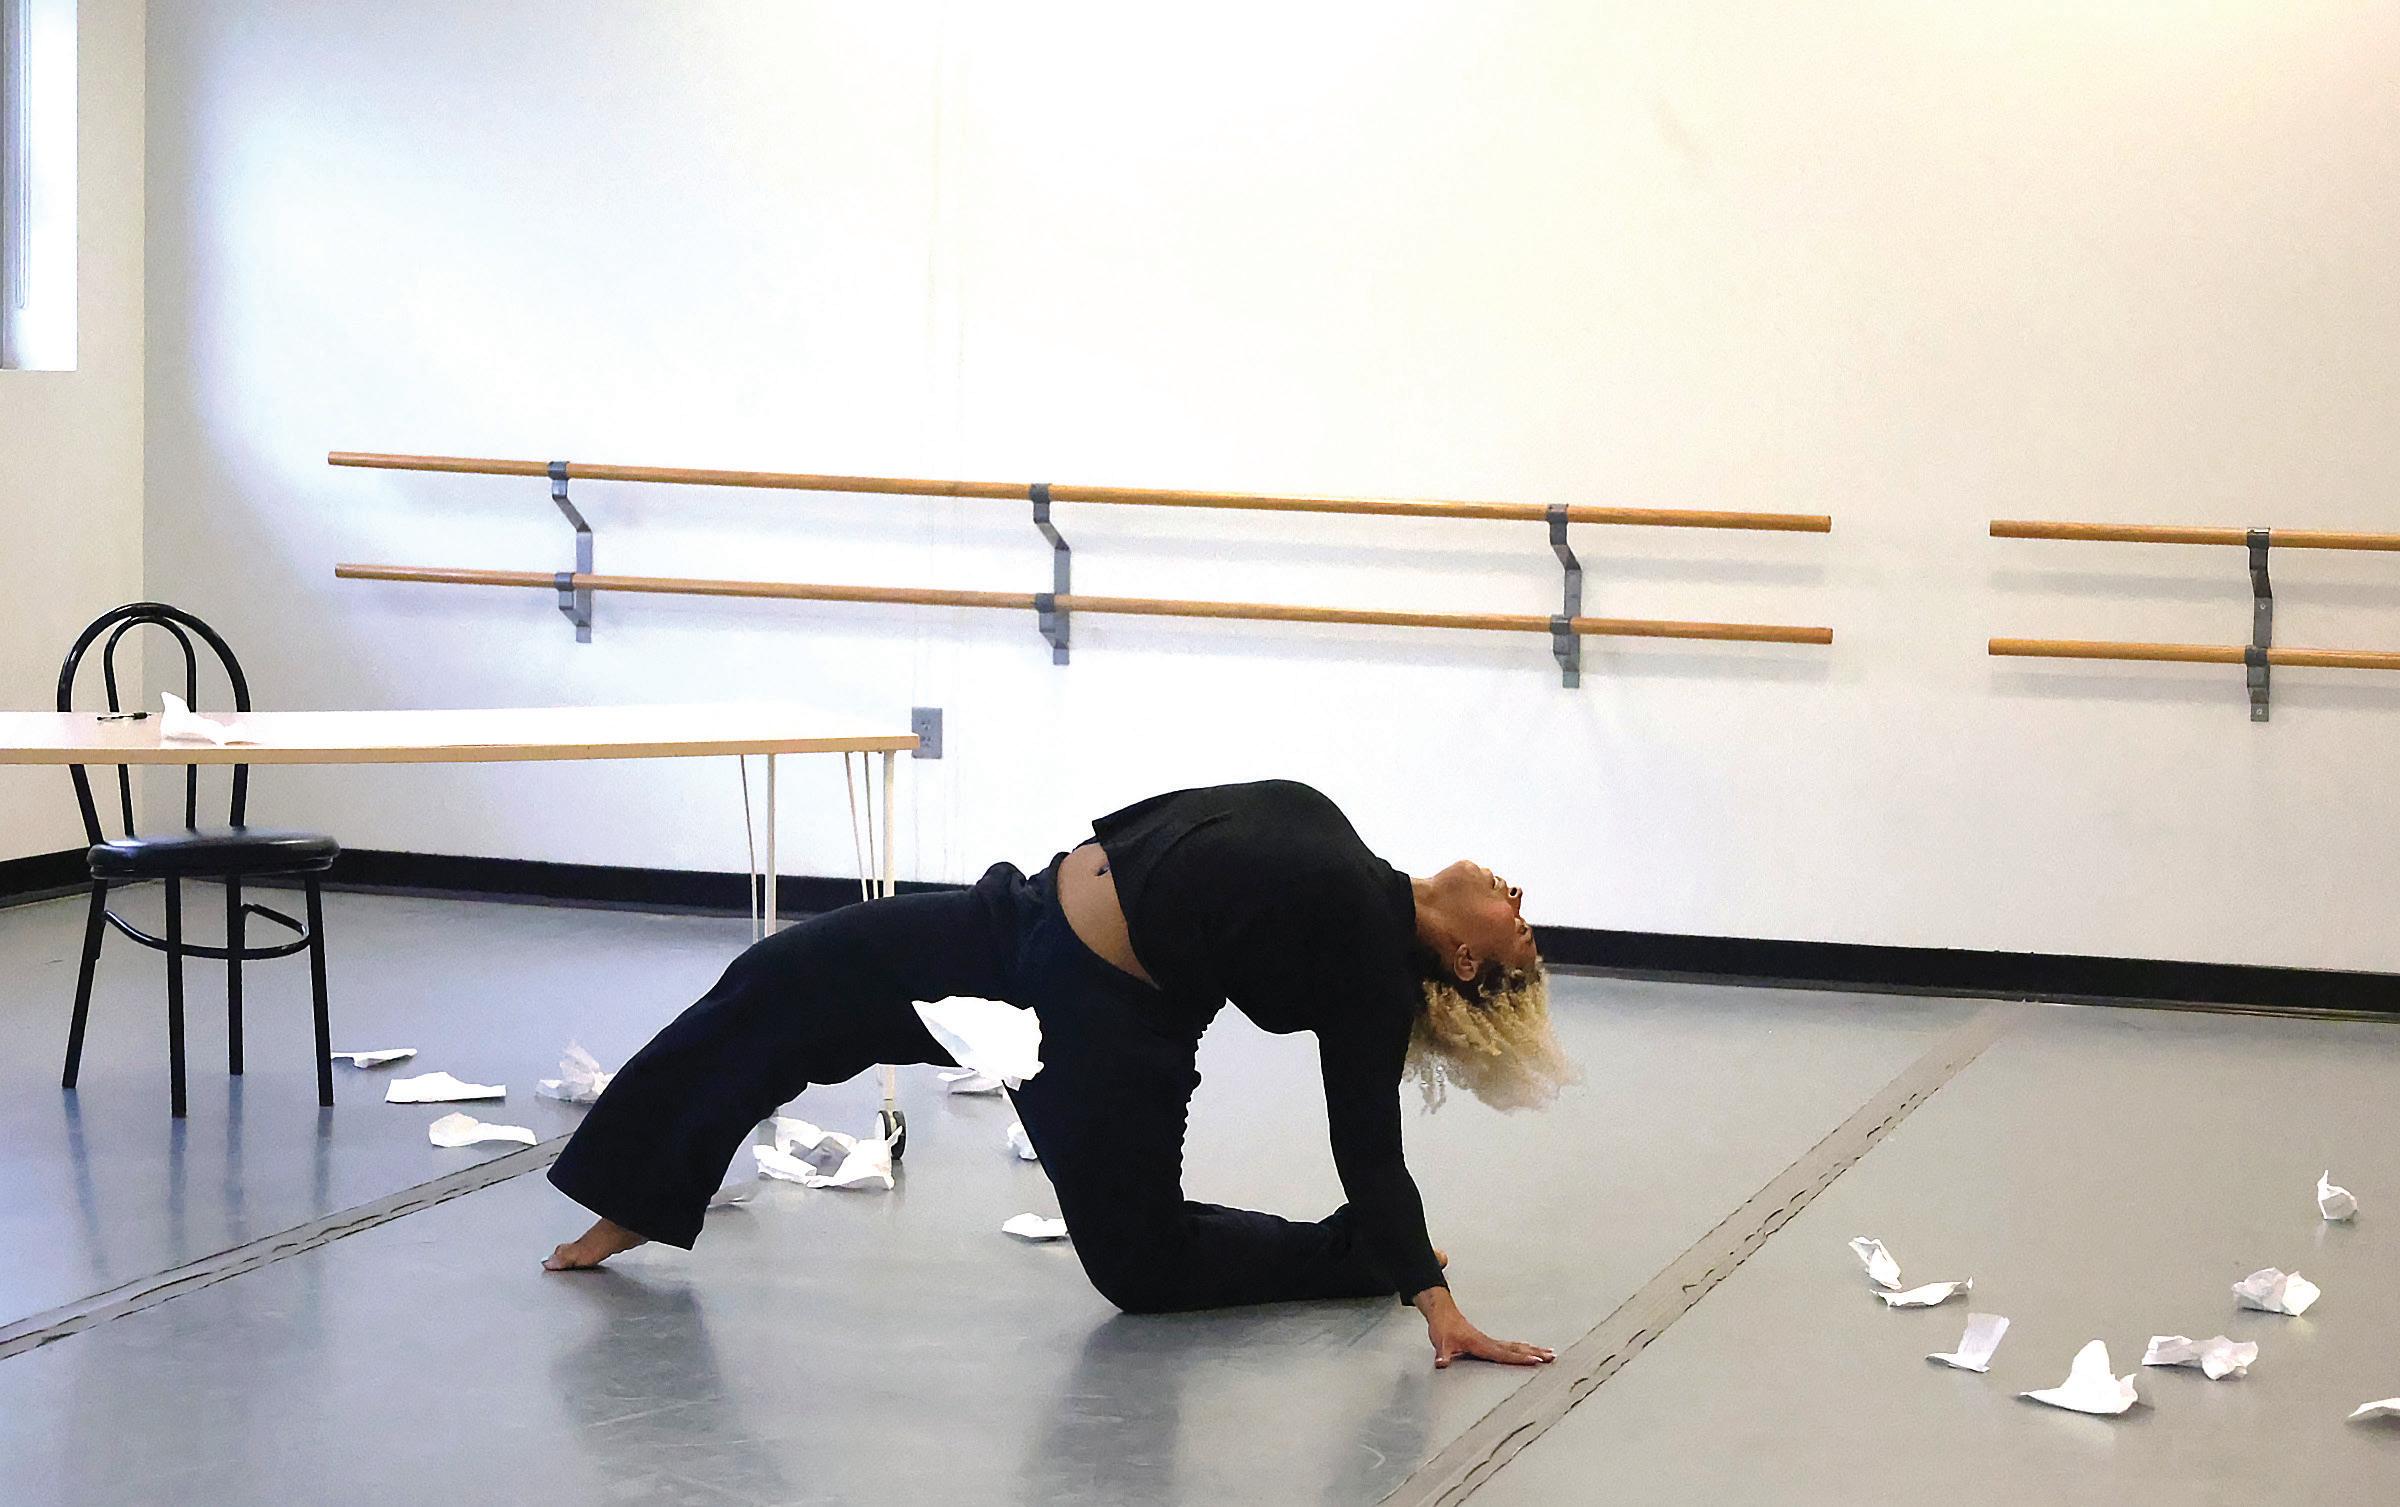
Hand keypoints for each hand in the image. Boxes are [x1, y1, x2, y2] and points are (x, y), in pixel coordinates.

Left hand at [1414, 1287, 1554, 1368]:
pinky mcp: (1489, 1342)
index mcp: (1481, 1344)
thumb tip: (1441, 1364)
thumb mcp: (1440, 1342)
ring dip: (1533, 1350)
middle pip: (1517, 1349)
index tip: (1535, 1361)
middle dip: (1535, 1353)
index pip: (1504, 1354)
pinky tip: (1531, 1351)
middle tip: (1552, 1357)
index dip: (1520, 1358)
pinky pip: (1511, 1346)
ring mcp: (1491, 1341)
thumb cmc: (1443, 1327)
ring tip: (1550, 1354)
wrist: (1442, 1313)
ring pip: (1517, 1346)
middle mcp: (1489, 1342)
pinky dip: (1524, 1349)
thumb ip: (1443, 1355)